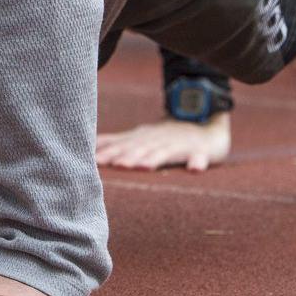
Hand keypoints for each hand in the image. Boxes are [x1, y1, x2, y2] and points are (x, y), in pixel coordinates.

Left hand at [94, 112, 229, 172]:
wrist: (205, 126)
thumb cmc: (167, 137)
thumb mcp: (141, 138)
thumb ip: (117, 143)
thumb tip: (89, 146)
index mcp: (143, 139)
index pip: (123, 146)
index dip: (109, 153)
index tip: (94, 162)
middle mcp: (159, 140)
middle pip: (142, 149)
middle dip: (128, 157)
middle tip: (116, 165)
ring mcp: (180, 145)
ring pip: (167, 152)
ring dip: (155, 159)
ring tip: (143, 167)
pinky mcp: (202, 151)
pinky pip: (200, 157)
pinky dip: (197, 163)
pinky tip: (194, 169)